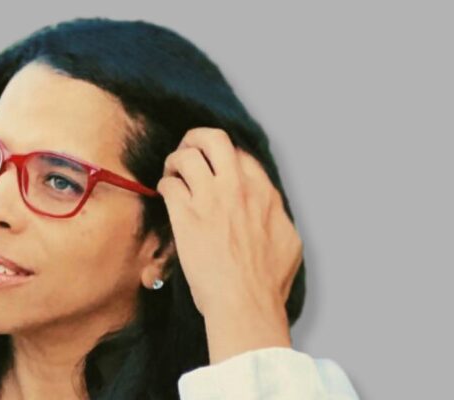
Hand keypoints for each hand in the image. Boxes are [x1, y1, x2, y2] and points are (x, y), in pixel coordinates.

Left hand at [157, 127, 303, 362]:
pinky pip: (169, 185)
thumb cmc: (267, 285)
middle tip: (188, 151)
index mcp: (265, 194)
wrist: (245, 304)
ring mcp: (211, 200)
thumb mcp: (289, 243)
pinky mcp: (186, 216)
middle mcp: (238, 189)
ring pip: (186, 157)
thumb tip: (272, 210)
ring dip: (175, 162)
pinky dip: (164, 186)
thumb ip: (278, 217)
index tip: (216, 164)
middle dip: (197, 139)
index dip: (225, 155)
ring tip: (172, 174)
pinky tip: (164, 195)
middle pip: (215, 139)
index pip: (242, 155)